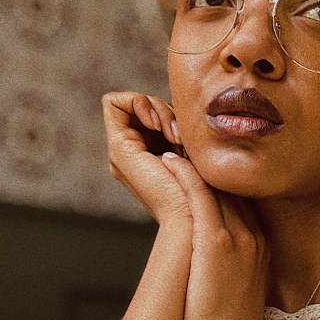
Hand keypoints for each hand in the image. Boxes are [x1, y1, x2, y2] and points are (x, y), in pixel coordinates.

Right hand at [102, 91, 188, 224]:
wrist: (194, 217)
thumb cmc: (205, 192)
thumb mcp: (199, 155)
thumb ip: (188, 135)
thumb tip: (191, 109)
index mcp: (149, 153)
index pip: (151, 110)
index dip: (165, 109)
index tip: (182, 129)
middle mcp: (132, 152)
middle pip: (142, 105)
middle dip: (166, 109)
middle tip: (181, 136)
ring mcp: (122, 151)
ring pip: (132, 102)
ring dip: (159, 109)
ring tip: (176, 137)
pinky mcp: (118, 149)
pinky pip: (114, 102)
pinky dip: (139, 103)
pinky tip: (160, 127)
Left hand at [160, 151, 270, 319]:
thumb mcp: (237, 293)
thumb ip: (232, 268)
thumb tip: (212, 264)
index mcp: (262, 249)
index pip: (243, 202)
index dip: (224, 181)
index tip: (206, 165)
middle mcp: (255, 238)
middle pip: (232, 190)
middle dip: (210, 167)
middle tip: (186, 144)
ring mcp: (239, 238)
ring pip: (218, 187)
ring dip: (195, 164)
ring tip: (174, 144)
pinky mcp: (216, 242)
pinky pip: (200, 196)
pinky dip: (185, 175)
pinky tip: (169, 161)